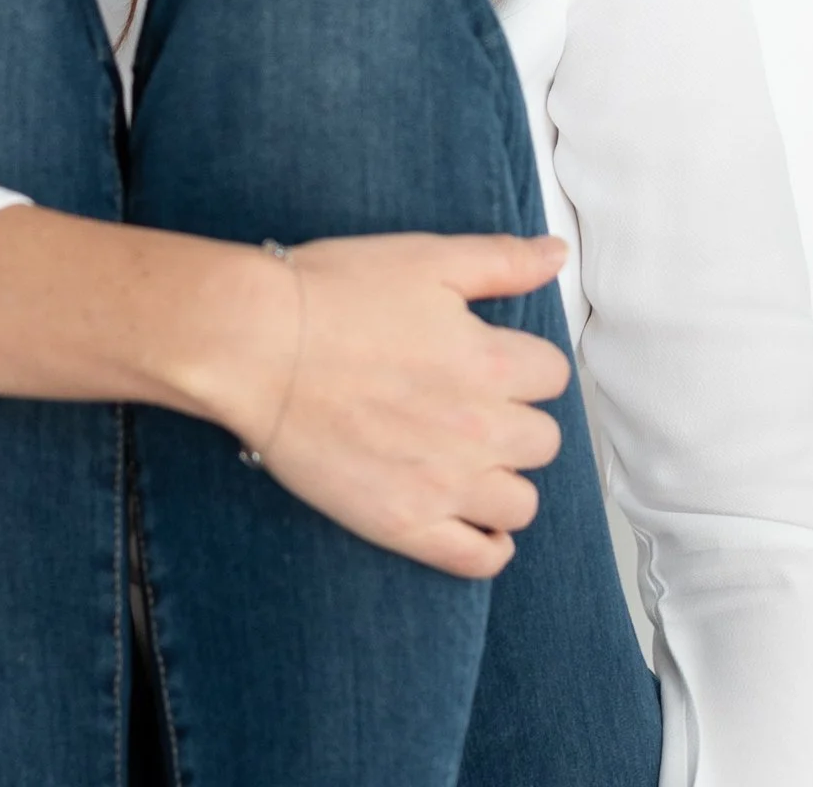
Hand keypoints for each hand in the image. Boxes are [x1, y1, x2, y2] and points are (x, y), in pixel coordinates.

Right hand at [228, 231, 571, 578]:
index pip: (553, 375)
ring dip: (505, 479)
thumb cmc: (334, 296)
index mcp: (492, 361)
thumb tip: (555, 255)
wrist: (258, 344)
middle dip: (517, 419)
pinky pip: (478, 558)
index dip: (526, 363)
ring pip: (521, 503)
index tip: (496, 359)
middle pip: (543, 441)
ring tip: (471, 458)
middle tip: (478, 405)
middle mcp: (479, 429)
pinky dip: (489, 546)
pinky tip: (476, 522)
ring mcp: (443, 483)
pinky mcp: (403, 523)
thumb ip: (502, 261)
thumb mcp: (428, 259)